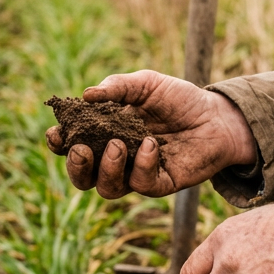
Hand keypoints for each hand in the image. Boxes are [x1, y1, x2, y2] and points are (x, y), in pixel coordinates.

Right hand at [46, 70, 257, 198]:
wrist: (216, 115)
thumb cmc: (178, 99)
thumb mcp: (146, 84)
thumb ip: (117, 87)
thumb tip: (86, 95)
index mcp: (105, 134)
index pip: (72, 146)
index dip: (59, 145)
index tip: (56, 134)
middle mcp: (116, 159)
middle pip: (83, 177)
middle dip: (76, 167)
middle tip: (82, 149)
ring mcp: (136, 174)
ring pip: (107, 188)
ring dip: (107, 169)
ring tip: (118, 145)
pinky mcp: (160, 184)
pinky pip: (141, 185)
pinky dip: (142, 165)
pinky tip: (151, 145)